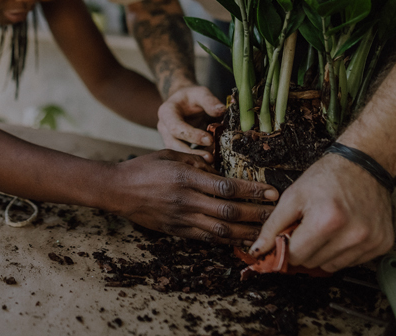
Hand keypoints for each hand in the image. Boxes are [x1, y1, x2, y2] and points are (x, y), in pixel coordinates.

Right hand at [106, 150, 277, 243]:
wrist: (118, 190)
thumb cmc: (144, 168)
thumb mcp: (170, 155)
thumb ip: (196, 161)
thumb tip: (219, 166)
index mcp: (185, 178)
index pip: (226, 187)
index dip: (251, 191)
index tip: (271, 192)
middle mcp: (186, 200)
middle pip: (229, 211)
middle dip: (257, 213)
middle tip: (277, 213)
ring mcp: (181, 218)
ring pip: (221, 230)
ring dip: (247, 232)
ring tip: (266, 232)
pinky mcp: (177, 231)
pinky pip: (207, 238)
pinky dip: (227, 241)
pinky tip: (242, 240)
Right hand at [157, 84, 225, 161]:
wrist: (183, 101)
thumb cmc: (191, 97)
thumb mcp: (200, 93)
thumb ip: (210, 101)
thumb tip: (222, 111)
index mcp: (166, 112)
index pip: (175, 127)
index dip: (192, 135)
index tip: (210, 139)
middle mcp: (163, 127)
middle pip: (173, 144)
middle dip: (192, 153)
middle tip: (210, 158)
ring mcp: (168, 138)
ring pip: (177, 154)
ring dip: (193, 159)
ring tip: (212, 161)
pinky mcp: (176, 147)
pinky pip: (183, 156)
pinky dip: (196, 160)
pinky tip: (210, 161)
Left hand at [250, 153, 393, 271]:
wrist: (364, 164)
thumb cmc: (328, 177)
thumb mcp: (293, 196)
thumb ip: (273, 226)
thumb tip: (258, 250)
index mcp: (328, 221)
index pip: (295, 255)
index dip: (285, 247)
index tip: (285, 239)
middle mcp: (353, 234)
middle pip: (312, 263)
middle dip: (303, 248)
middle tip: (307, 226)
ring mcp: (371, 241)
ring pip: (331, 266)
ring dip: (323, 252)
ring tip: (326, 227)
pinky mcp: (383, 244)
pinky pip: (352, 262)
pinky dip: (342, 251)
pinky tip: (343, 231)